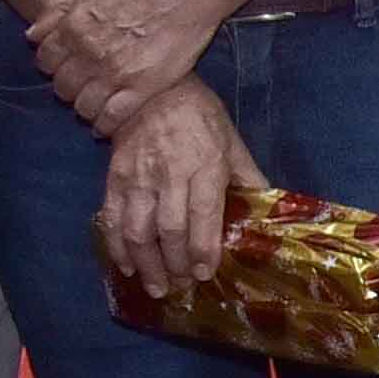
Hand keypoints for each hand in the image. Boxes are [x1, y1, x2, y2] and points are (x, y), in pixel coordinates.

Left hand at [27, 0, 241, 135]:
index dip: (53, 65)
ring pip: (83, 107)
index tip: (64, 66)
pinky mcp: (144, 87)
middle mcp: (89, 53)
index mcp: (73, 26)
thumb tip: (33, 35)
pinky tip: (106, 124)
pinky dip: (105, 125)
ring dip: (85, 108)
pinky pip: (113, 118)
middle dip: (68, 87)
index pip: (45, 61)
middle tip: (81, 85)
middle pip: (62, 87)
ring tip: (94, 103)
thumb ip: (58, 9)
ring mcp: (116, 73)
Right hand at [97, 83, 256, 301]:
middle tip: (181, 287)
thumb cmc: (200, 117)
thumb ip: (248, 177)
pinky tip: (126, 266)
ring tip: (156, 287)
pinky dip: (117, 246)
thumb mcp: (233, 142)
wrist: (153, 90)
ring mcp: (139, 177)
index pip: (203, 215)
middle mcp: (170, 175)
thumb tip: (266, 211)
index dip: (203, 249)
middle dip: (175, 264)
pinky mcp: (115, 177)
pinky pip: (112, 217)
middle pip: (170, 230)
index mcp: (205, 166)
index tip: (204, 274)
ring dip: (146, 264)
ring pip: (138, 229)